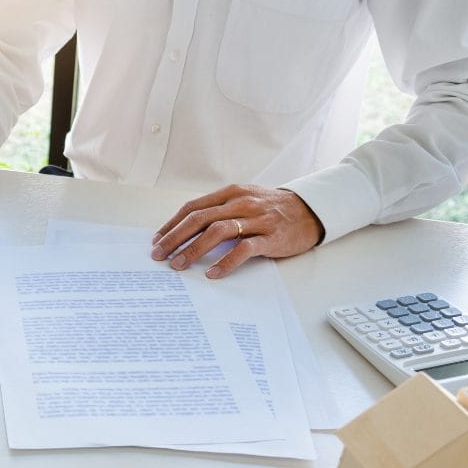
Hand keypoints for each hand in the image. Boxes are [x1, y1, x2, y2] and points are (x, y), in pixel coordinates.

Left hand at [150, 185, 323, 278]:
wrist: (311, 210)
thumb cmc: (271, 208)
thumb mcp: (243, 201)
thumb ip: (219, 211)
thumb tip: (186, 230)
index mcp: (230, 193)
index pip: (193, 208)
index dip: (172, 224)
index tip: (157, 240)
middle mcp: (241, 203)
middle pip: (199, 219)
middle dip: (175, 238)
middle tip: (159, 255)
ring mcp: (257, 219)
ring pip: (218, 232)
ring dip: (194, 249)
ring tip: (179, 265)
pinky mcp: (271, 237)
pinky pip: (244, 249)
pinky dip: (225, 262)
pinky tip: (212, 274)